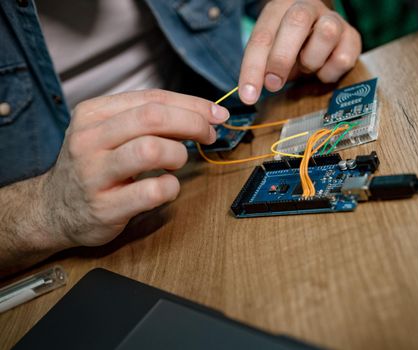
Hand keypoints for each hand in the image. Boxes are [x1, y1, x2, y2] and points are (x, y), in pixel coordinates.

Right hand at [40, 90, 228, 246]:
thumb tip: (201, 114)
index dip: (192, 104)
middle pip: (153, 118)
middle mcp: (89, 139)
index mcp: (93, 113)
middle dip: (193, 123)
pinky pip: (152, 190)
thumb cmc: (94, 167)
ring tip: (177, 162)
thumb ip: (147, 121)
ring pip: (151, 150)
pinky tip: (167, 187)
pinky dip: (171, 187)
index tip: (216, 114)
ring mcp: (93, 174)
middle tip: (209, 135)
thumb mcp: (110, 133)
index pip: (152, 98)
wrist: (54, 210)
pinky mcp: (104, 207)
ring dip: (178, 154)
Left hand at [238, 0, 361, 103]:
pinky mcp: (352, 37)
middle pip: (297, 22)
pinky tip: (323, 70)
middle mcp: (308, 7)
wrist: (320, 38)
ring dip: (311, 61)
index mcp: (280, 8)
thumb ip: (261, 67)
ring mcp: (333, 20)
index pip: (262, 36)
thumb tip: (250, 93)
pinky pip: (342, 59)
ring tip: (306, 67)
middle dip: (281, 58)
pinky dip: (329, 72)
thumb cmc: (291, 47)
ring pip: (326, 35)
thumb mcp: (271, 53)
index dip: (253, 68)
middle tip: (273, 84)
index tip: (248, 96)